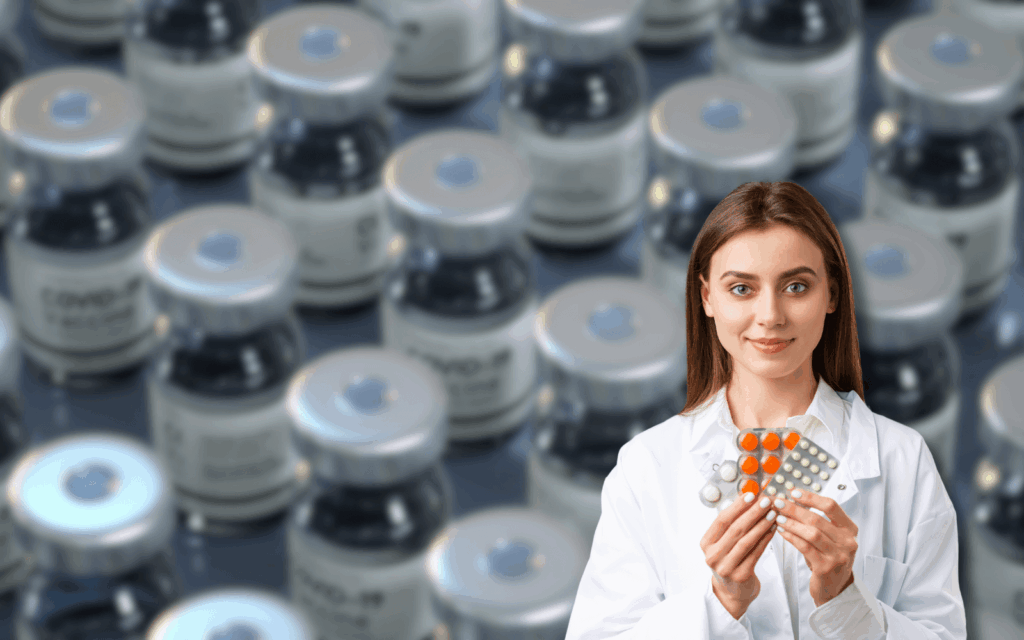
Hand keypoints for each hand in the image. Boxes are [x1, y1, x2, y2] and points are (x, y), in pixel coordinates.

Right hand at [700, 491, 778, 619]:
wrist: (732, 591)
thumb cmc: (729, 561)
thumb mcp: (723, 543)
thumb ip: (732, 524)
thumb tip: (746, 498)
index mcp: (706, 544)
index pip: (721, 520)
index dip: (737, 506)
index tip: (751, 495)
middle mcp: (713, 555)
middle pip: (735, 529)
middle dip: (753, 513)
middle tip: (766, 501)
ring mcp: (726, 567)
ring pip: (747, 540)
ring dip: (761, 525)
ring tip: (773, 513)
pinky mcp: (741, 575)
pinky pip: (756, 553)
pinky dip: (766, 539)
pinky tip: (773, 529)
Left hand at [773, 489, 857, 606]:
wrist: (835, 588)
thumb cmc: (828, 558)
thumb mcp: (830, 538)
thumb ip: (818, 521)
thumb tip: (792, 500)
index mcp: (849, 529)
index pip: (831, 506)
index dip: (811, 497)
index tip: (793, 492)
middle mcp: (847, 542)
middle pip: (818, 519)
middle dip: (795, 509)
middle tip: (778, 502)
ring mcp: (838, 556)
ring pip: (811, 533)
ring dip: (792, 523)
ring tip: (777, 517)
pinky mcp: (825, 567)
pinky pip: (805, 547)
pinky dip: (791, 537)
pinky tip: (782, 531)